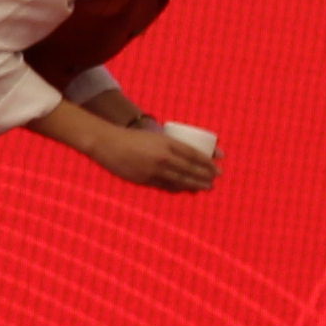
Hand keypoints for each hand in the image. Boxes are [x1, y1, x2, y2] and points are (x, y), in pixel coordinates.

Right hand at [97, 120, 216, 192]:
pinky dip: (178, 188)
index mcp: (166, 142)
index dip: (207, 162)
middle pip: (189, 168)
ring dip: (195, 184)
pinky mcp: (145, 179)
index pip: (193, 154)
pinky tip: (186, 189)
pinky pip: (166, 186)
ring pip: (180, 179)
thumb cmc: (133, 138)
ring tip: (206, 187)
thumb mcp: (155, 136)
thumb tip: (188, 153)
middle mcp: (162, 156)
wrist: (108, 143)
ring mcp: (154, 169)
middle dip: (205, 175)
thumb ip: (170, 144)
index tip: (216, 167)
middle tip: (215, 180)